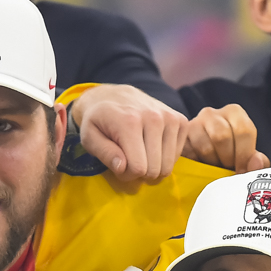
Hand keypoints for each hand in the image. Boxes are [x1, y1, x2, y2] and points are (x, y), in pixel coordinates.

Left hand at [70, 85, 186, 181]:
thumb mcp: (89, 137)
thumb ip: (104, 153)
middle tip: (130, 161)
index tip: (119, 166)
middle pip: (155, 169)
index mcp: (130, 122)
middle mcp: (154, 118)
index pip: (138, 168)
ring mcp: (171, 118)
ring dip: (153, 167)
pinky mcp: (181, 121)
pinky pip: (177, 155)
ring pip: (168, 166)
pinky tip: (153, 147)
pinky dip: (165, 157)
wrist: (116, 95)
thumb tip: (122, 168)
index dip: (127, 175)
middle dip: (140, 174)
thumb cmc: (99, 120)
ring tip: (141, 155)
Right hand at [182, 104, 269, 172]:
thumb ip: (258, 161)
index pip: (243, 130)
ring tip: (215, 166)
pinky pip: (190, 154)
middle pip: (222, 137)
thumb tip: (256, 162)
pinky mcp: (180, 138)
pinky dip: (199, 164)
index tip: (242, 170)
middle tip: (228, 169)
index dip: (244, 155)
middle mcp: (212, 113)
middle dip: (227, 159)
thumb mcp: (248, 157)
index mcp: (234, 112)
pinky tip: (203, 165)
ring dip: (213, 163)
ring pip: (205, 147)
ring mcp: (193, 123)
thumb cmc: (231, 157)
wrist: (204, 160)